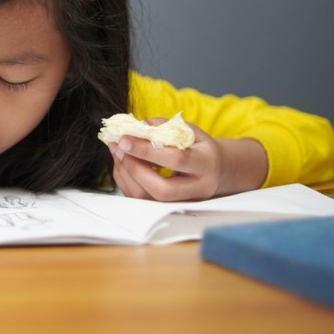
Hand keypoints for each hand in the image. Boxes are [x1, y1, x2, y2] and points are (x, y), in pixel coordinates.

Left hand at [107, 118, 266, 200]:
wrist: (217, 171)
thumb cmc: (200, 148)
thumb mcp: (191, 131)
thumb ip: (166, 126)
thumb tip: (138, 126)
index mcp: (206, 165)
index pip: (175, 160)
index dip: (147, 150)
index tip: (125, 139)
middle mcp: (196, 189)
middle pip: (160, 189)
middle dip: (134, 168)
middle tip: (119, 147)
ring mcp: (182, 202)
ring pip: (146, 198)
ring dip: (125, 173)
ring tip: (117, 151)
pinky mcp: (166, 207)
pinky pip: (139, 198)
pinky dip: (125, 179)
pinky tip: (122, 161)